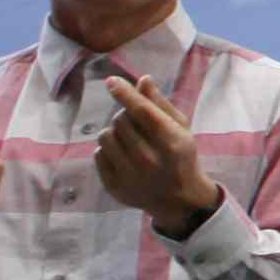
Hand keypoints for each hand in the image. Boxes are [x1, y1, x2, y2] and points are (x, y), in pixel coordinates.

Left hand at [96, 73, 216, 234]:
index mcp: (171, 142)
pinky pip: (99, 154)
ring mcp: (129, 175)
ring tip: (127, 138)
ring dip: (113, 131)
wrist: (178, 198)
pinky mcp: (114, 186)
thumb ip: (160, 105)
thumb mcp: (181, 129)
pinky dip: (107, 150)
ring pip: (105, 136)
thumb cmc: (181, 156)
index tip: (111, 81)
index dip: (125, 94)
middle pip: (120, 120)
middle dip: (124, 115)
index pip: (142, 112)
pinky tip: (121, 154)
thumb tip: (142, 80)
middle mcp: (149, 159)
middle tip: (135, 123)